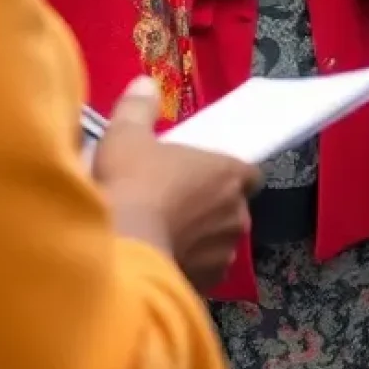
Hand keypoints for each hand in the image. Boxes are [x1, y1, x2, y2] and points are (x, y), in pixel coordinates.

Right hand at [94, 78, 260, 292]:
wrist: (120, 247)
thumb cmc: (131, 184)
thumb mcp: (126, 136)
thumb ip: (138, 109)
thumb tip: (143, 84)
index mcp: (229, 174)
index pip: (248, 174)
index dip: (230, 177)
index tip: (205, 179)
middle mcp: (237, 213)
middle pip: (232, 209)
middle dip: (210, 210)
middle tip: (173, 208)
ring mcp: (224, 252)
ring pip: (218, 244)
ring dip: (199, 242)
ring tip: (161, 238)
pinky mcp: (208, 284)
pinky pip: (203, 273)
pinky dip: (187, 269)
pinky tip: (158, 264)